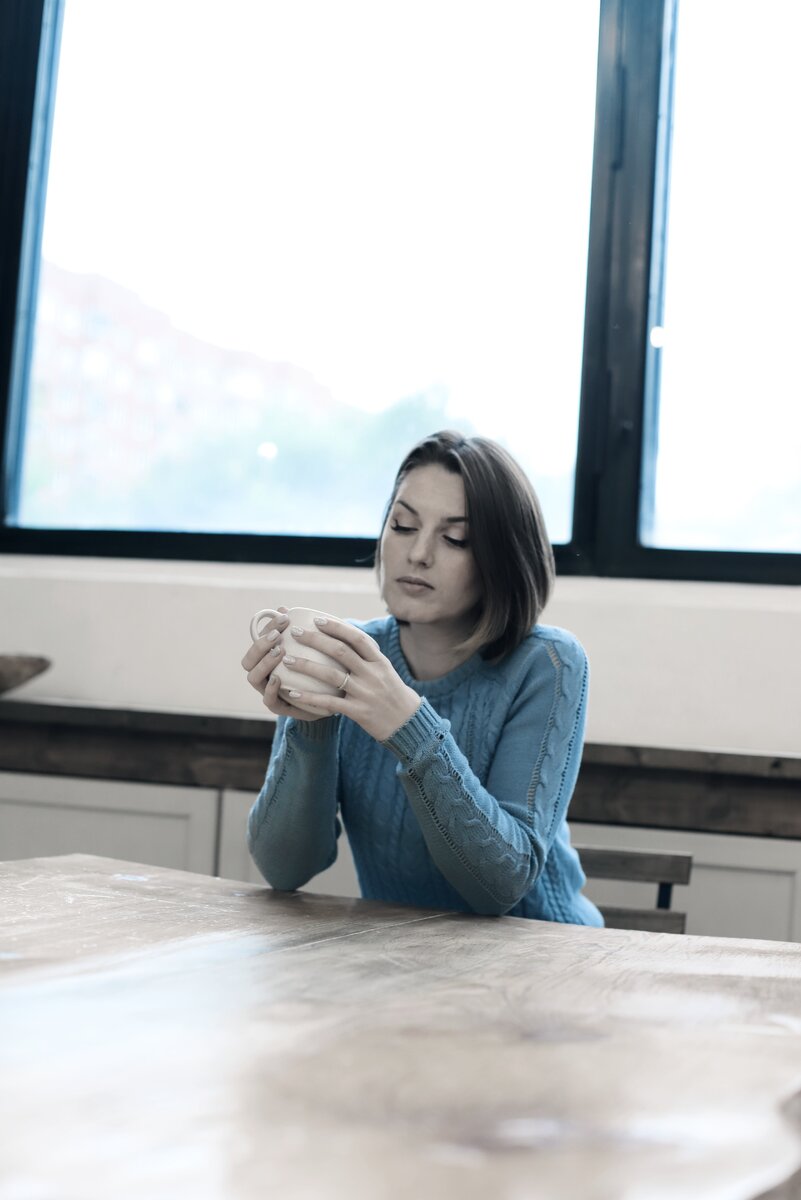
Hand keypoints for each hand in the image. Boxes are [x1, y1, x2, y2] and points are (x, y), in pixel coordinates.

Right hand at [240, 608, 326, 721]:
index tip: (285, 618)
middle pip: (249, 659)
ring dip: (264, 664)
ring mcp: (268, 690)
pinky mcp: (279, 707)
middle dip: (260, 645)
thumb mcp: (309, 648)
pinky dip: (270, 690)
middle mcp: (263, 674)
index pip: (258, 640)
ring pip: (253, 678)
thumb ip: (297, 631)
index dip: (267, 628)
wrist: (328, 699)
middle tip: (278, 636)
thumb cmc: (315, 669)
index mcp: (266, 658)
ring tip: (280, 652)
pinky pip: (268, 701)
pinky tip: (279, 678)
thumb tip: (283, 608)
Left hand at [275, 616, 421, 740]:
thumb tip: (344, 638)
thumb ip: (367, 657)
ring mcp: (365, 693)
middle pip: (340, 652)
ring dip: (306, 666)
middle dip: (315, 640)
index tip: (317, 620)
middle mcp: (372, 674)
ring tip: (286, 660)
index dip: (336, 627)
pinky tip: (292, 694)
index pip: (356, 638)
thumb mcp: (384, 670)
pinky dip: (309, 698)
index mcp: (379, 661)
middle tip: (295, 633)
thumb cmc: (392, 694)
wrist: (409, 724)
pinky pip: (329, 703)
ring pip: (331, 676)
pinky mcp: (359, 712)